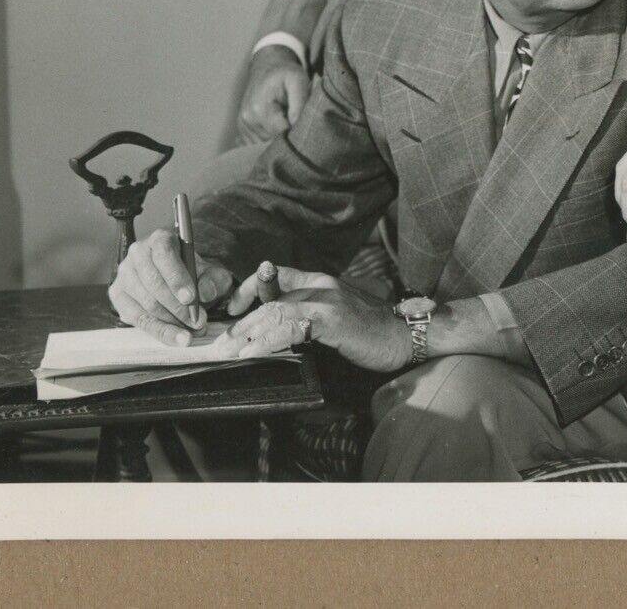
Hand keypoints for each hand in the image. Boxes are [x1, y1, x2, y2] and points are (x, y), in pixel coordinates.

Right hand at [108, 227, 234, 346]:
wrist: (179, 282)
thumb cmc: (195, 274)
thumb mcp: (212, 273)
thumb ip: (214, 280)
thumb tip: (206, 292)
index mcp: (160, 239)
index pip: (165, 255)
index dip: (177, 278)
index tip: (190, 298)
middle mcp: (138, 254)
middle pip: (154, 283)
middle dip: (178, 307)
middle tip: (198, 322)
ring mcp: (125, 275)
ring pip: (147, 304)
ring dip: (171, 322)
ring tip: (192, 333)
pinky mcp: (118, 295)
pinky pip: (138, 318)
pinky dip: (159, 330)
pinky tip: (176, 337)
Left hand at [218, 272, 413, 372]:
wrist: (404, 334)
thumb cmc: (371, 329)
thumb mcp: (337, 314)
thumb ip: (311, 313)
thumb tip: (279, 325)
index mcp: (321, 281)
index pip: (278, 275)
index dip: (250, 288)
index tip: (233, 308)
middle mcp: (321, 285)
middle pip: (271, 296)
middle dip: (242, 320)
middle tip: (222, 341)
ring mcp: (327, 301)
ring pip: (277, 310)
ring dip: (249, 332)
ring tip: (231, 349)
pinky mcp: (332, 320)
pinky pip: (292, 327)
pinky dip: (269, 340)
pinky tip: (255, 351)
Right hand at [237, 46, 309, 143]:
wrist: (267, 67)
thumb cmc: (285, 73)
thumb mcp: (298, 80)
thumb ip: (300, 103)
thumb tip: (298, 127)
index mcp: (261, 110)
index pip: (282, 137)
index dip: (296, 137)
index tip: (306, 130)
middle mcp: (248, 121)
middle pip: (273, 144)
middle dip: (288, 139)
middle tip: (299, 126)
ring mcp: (243, 127)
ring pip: (266, 147)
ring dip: (279, 141)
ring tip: (288, 124)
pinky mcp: (243, 131)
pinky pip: (257, 145)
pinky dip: (269, 141)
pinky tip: (278, 128)